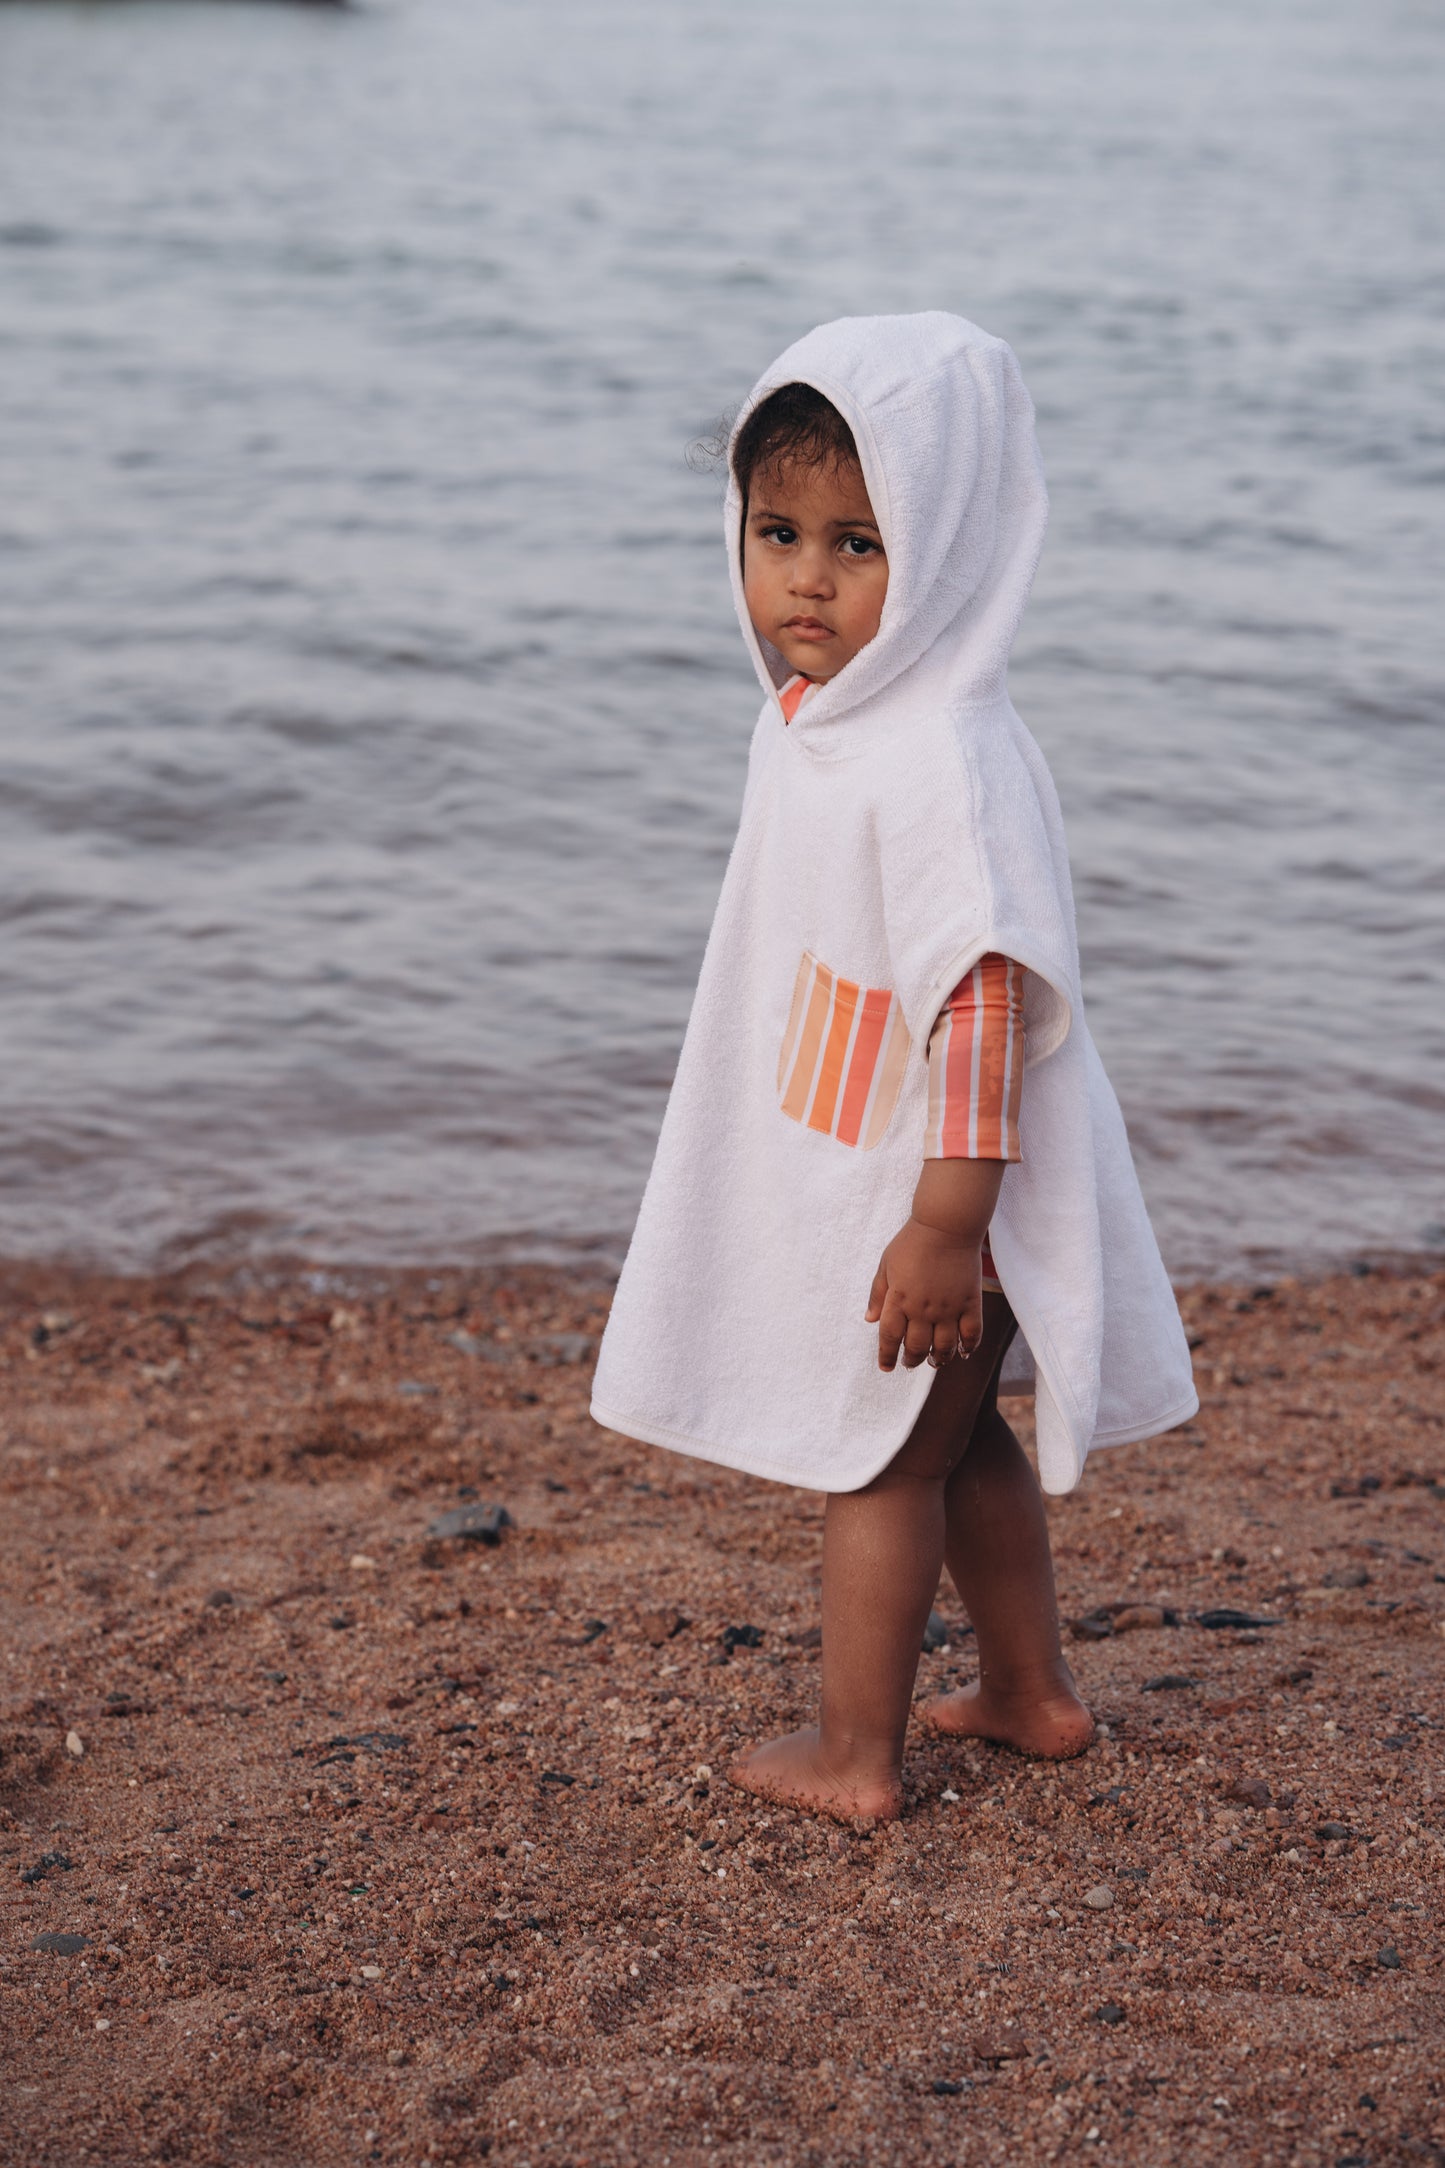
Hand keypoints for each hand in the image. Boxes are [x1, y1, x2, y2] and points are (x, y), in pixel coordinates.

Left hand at [865, 1217, 983, 1372]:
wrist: (946, 1226)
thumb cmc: (912, 1242)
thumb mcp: (886, 1265)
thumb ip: (878, 1294)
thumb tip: (870, 1319)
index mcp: (899, 1299)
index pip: (889, 1337)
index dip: (886, 1356)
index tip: (886, 1367)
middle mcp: (922, 1309)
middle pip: (916, 1347)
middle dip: (911, 1360)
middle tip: (910, 1363)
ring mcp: (948, 1308)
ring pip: (944, 1347)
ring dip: (938, 1359)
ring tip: (934, 1361)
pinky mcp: (970, 1302)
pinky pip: (971, 1333)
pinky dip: (968, 1347)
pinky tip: (963, 1352)